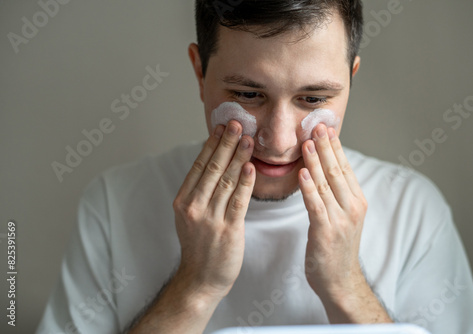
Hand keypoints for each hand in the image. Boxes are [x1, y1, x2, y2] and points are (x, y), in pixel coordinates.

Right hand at [173, 121, 254, 298]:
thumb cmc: (199, 245)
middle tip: (238, 123)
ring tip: (249, 139)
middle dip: (227, 143)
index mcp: (183, 201)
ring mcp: (210, 219)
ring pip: (226, 180)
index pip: (199, 165)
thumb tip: (214, 162)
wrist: (201, 278)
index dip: (212, 144)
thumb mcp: (190, 216)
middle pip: (212, 168)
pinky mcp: (228, 230)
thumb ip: (200, 191)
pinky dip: (245, 182)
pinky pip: (238, 201)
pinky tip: (251, 167)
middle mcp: (194, 207)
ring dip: (239, 157)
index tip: (222, 126)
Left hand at [298, 123, 367, 301]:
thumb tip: (324, 170)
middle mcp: (352, 207)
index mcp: (357, 201)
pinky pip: (316, 205)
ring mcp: (341, 219)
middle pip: (337, 171)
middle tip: (316, 125)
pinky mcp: (326, 231)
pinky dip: (309, 188)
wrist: (341, 281)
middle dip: (325, 147)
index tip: (325, 127)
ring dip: (316, 161)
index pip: (345, 167)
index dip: (334, 147)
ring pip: (327, 184)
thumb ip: (336, 194)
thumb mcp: (343, 218)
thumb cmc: (337, 249)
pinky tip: (302, 172)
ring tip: (306, 142)